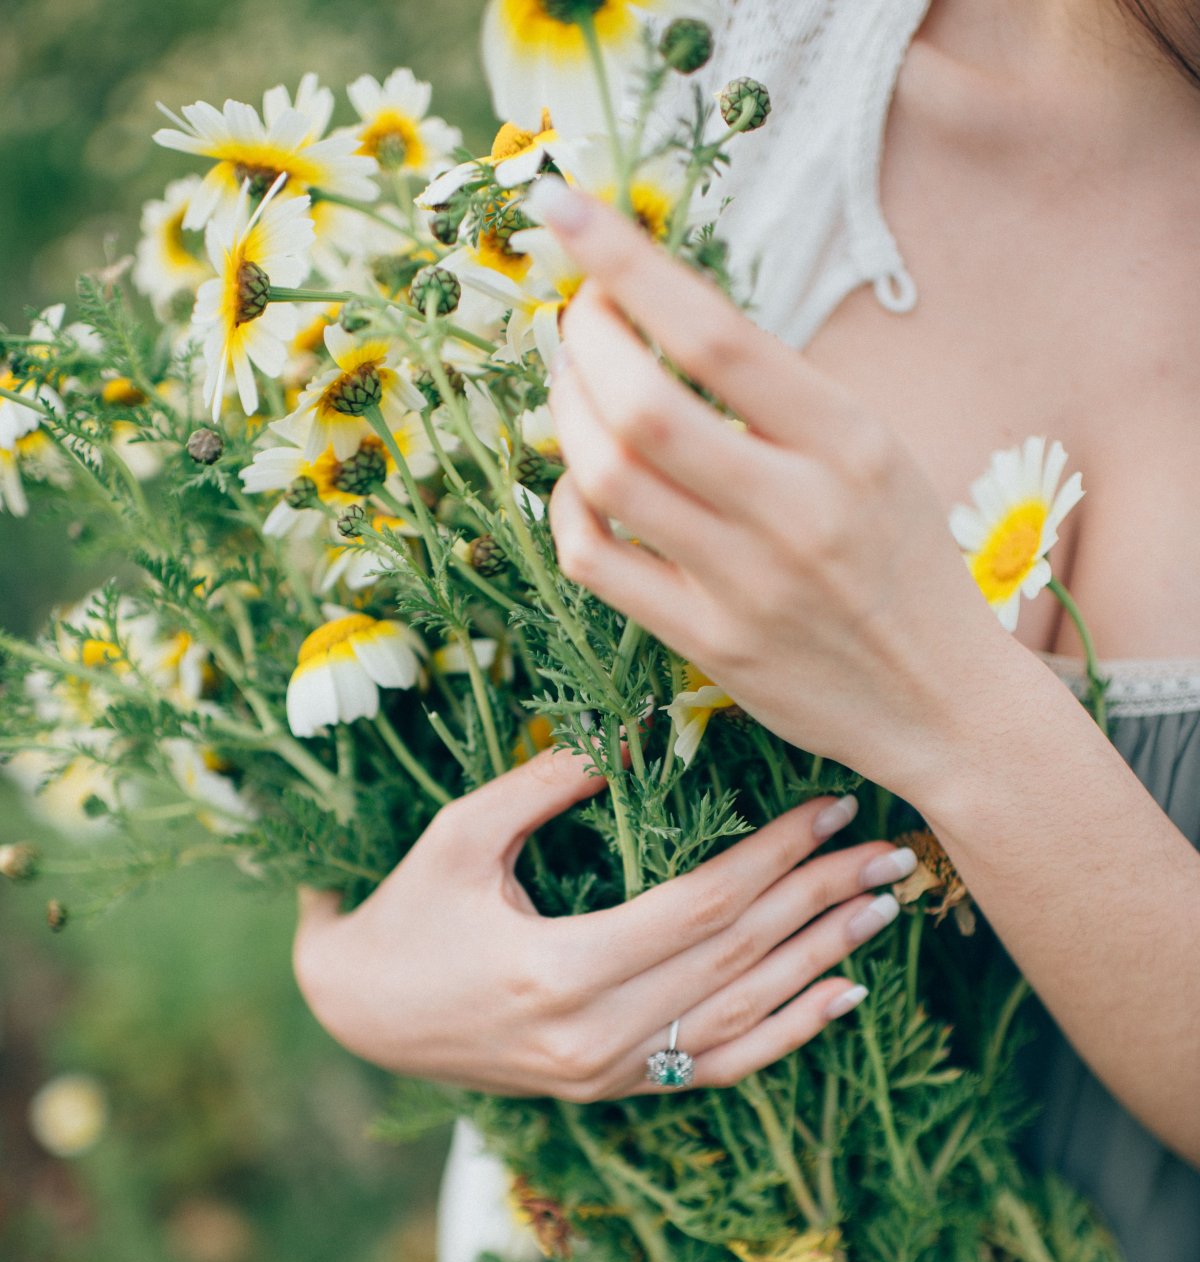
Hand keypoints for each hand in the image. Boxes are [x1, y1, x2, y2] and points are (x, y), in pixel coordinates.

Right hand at [292, 747, 913, 1098]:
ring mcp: (606, 1074)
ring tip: (882, 910)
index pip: (702, 908)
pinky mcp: (609, 1089)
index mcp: (558, 971)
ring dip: (821, 961)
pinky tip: (840, 999)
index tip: (831, 808)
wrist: (361, 1016)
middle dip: (819, 901)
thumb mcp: (460, 838)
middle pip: (737, 960)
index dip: (774, 857)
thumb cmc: (406, 915)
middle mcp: (593, 1037)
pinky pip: (715, 1067)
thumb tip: (640, 735)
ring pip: (742, 1017)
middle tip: (891, 853)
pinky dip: (787, 1035)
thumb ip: (546, 785)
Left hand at [539, 184, 1005, 801]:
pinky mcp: (710, 646)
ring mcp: (747, 586)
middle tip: (576, 318)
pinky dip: (568, 511)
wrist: (943, 704)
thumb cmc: (905, 564)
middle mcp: (798, 511)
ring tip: (572, 388)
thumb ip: (783, 398)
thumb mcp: (877, 456)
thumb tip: (662, 317)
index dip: (626, 265)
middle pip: (642, 409)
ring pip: (606, 481)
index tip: (569, 209)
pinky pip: (598, 563)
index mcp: (850, 444)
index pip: (716, 334)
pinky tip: (582, 488)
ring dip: (566, 416)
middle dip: (582, 342)